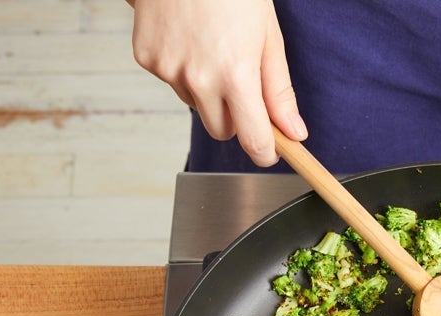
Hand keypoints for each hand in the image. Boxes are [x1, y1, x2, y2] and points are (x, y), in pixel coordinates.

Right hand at [129, 0, 306, 166]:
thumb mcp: (269, 37)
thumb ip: (279, 91)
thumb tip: (294, 133)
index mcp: (235, 75)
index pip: (253, 140)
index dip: (265, 151)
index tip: (270, 150)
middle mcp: (198, 79)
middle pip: (222, 131)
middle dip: (237, 118)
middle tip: (243, 83)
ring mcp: (168, 69)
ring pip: (197, 106)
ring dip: (208, 91)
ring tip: (213, 49)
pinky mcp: (147, 58)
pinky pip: (173, 83)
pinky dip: (183, 70)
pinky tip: (189, 40)